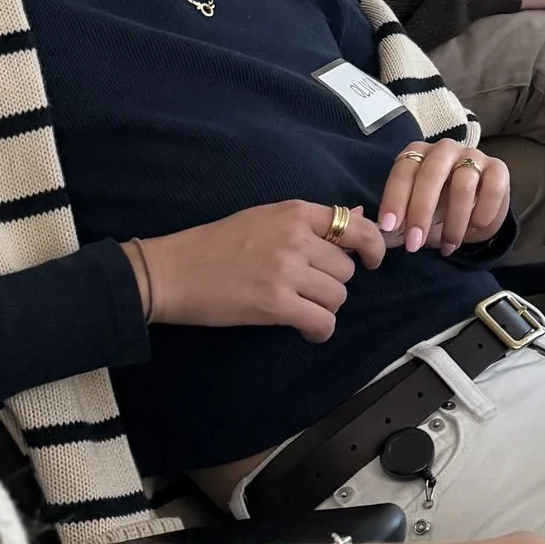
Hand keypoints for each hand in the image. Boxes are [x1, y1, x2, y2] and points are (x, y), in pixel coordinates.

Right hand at [135, 200, 385, 336]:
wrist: (172, 271)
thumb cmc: (214, 244)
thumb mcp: (265, 218)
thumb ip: (312, 222)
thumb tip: (358, 214)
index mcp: (295, 212)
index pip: (356, 225)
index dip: (373, 246)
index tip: (371, 261)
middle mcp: (296, 238)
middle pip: (346, 269)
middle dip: (333, 283)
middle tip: (308, 290)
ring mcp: (287, 271)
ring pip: (338, 296)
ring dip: (324, 307)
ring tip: (301, 308)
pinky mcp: (276, 304)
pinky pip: (322, 322)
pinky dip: (319, 331)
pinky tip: (306, 330)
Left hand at [376, 140, 511, 255]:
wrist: (476, 214)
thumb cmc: (438, 212)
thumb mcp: (414, 217)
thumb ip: (397, 223)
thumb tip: (377, 237)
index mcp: (418, 155)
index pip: (404, 170)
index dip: (395, 198)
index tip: (389, 226)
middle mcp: (444, 150)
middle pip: (431, 173)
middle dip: (421, 211)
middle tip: (414, 244)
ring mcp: (474, 156)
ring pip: (463, 184)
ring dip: (453, 221)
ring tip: (448, 245)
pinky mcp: (499, 169)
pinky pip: (493, 187)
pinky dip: (484, 211)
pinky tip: (476, 228)